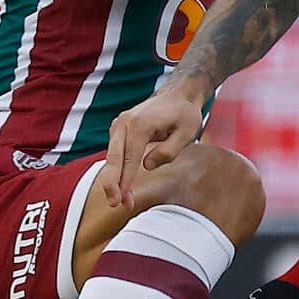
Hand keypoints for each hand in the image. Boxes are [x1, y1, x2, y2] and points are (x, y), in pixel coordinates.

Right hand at [102, 79, 208, 207]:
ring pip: (111, 157)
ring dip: (113, 180)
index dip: (126, 181)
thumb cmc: (184, 114)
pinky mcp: (119, 129)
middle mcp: (124, 123)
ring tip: (120, 201)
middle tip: (115, 204)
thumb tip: (147, 165)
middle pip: (113, 158)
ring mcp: (119, 125)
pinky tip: (121, 186)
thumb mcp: (187, 133)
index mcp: (140, 124)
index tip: (123, 200)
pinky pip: (114, 152)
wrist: (178, 94)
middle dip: (112, 184)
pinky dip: (116, 169)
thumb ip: (169, 151)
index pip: (129, 158)